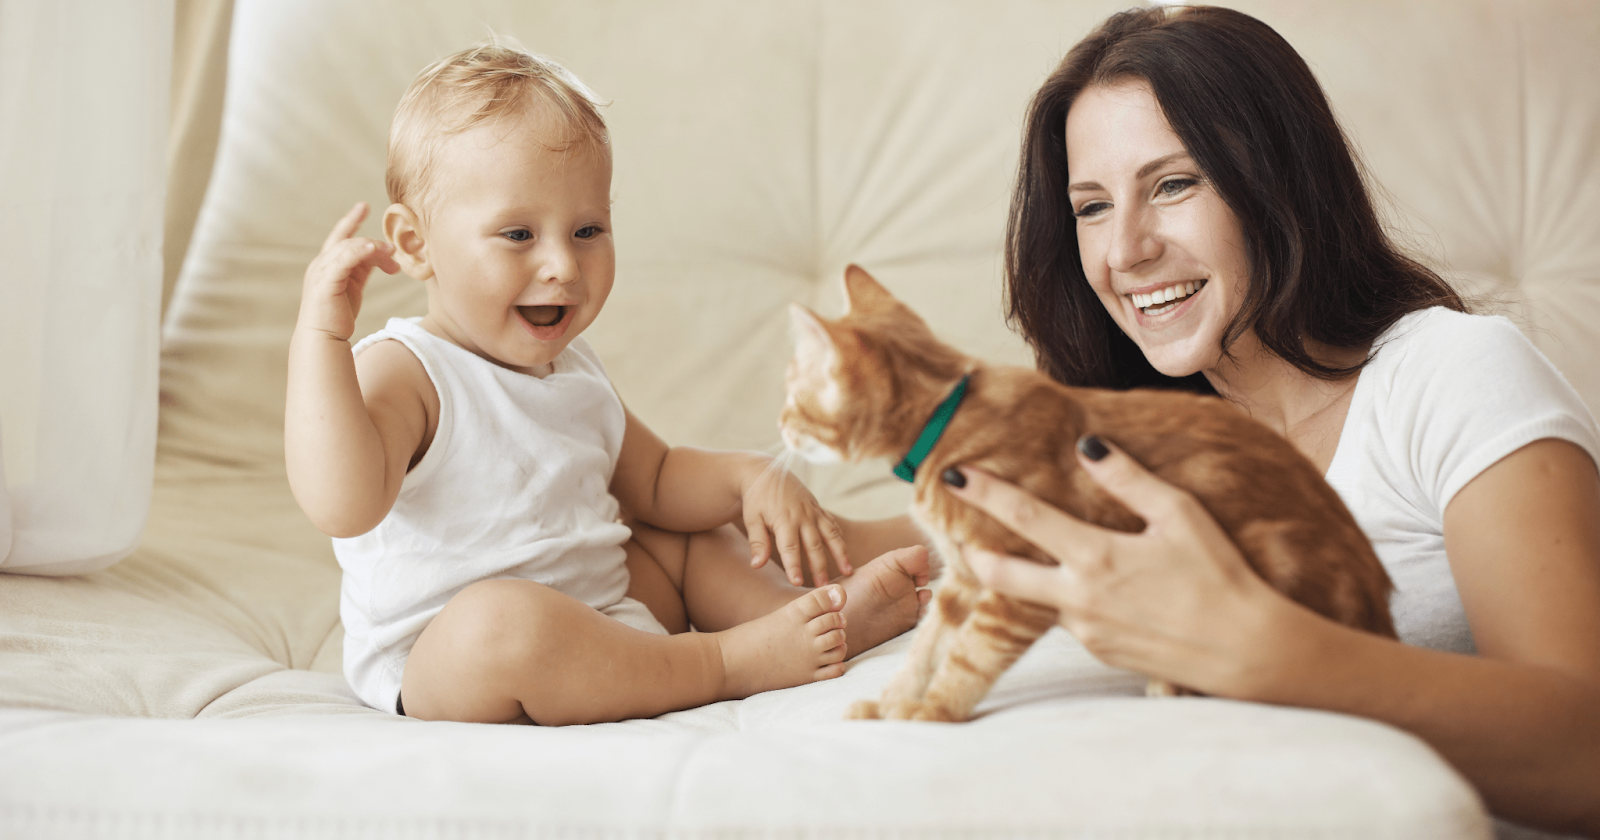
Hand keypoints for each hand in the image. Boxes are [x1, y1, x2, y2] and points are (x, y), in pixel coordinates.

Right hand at [297, 202, 400, 340]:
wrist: (322, 338)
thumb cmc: (337, 316)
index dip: (352, 220)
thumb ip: (363, 269)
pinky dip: (359, 252)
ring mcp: (321, 272)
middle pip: (345, 239)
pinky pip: (344, 260)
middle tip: (391, 243)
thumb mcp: (353, 287)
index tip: (364, 206)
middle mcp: (322, 265)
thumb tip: (385, 259)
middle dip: (364, 231)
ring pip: (347, 248)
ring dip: (371, 247)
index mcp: (328, 265)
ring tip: (390, 253)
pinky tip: (375, 250)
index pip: (340, 237)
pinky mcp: (326, 282)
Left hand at [742, 463, 850, 586]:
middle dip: (819, 567)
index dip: (794, 565)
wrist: (766, 472)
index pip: (790, 547)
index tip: (796, 583)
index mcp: (784, 519)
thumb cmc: (756, 498)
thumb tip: (756, 566)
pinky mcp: (818, 509)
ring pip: (831, 535)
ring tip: (847, 572)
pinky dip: (840, 539)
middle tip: (823, 587)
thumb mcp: (751, 518)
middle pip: (814, 545)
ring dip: (840, 554)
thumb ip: (757, 542)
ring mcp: (814, 512)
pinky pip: (832, 525)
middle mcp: (803, 516)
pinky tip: (845, 553)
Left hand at [943, 436, 1281, 694]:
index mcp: (1095, 556)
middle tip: (960, 536)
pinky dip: (1072, 598)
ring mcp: (1086, 630)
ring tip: (1036, 556)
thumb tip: (1088, 447)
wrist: (1247, 652)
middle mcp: (1078, 597)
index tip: (954, 475)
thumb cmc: (1221, 575)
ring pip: (1040, 597)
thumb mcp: (1180, 515)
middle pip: (1003, 573)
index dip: (984, 492)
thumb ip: (1130, 480)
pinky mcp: (1099, 652)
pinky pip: (1073, 618)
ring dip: (1030, 577)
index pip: (1023, 516)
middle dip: (976, 552)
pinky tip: (1103, 590)